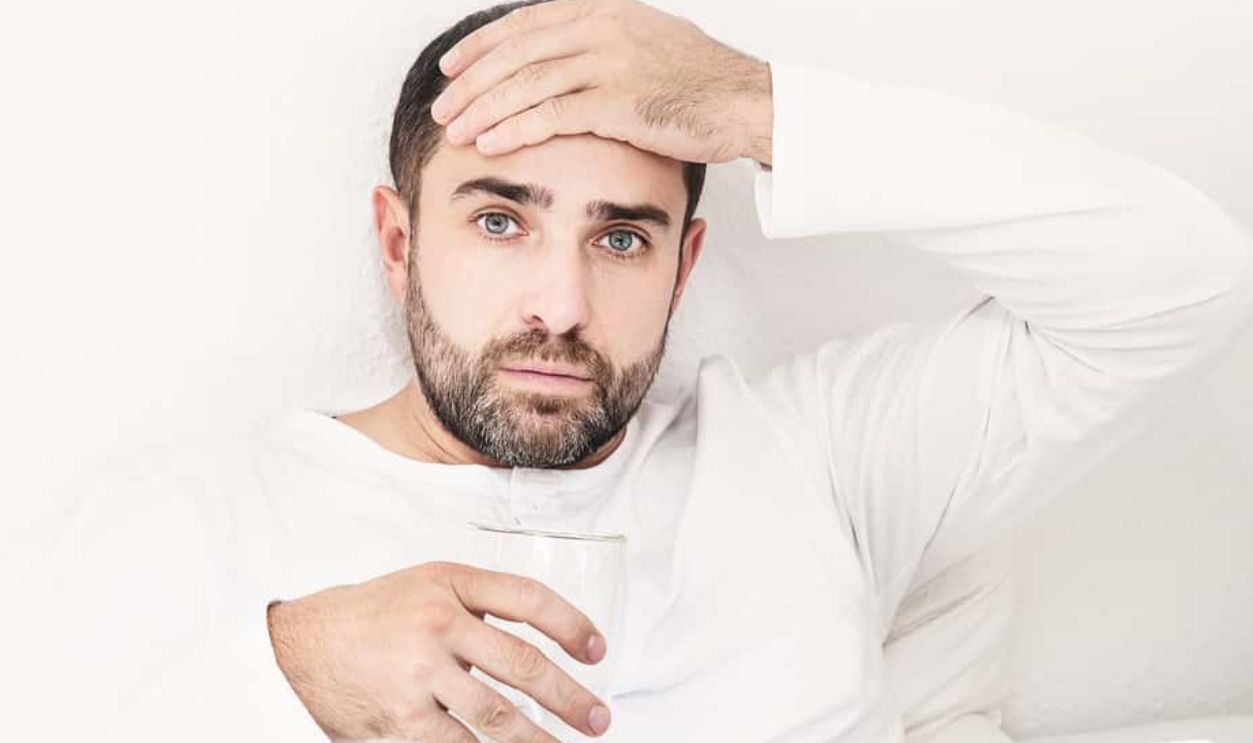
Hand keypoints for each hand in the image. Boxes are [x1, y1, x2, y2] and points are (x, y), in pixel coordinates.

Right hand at [267, 561, 611, 741]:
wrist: (299, 646)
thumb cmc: (372, 616)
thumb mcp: (424, 586)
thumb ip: (476, 604)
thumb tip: (539, 639)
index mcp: (450, 583)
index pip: (529, 599)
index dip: (572, 625)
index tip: (597, 650)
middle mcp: (438, 622)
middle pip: (523, 663)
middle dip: (570, 697)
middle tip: (598, 718)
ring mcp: (420, 671)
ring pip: (499, 714)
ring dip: (540, 739)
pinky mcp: (403, 717)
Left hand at [431, 0, 772, 164]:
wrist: (746, 102)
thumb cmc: (702, 82)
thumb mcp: (649, 42)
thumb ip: (605, 42)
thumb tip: (567, 56)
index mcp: (606, 10)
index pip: (528, 22)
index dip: (484, 45)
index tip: (452, 66)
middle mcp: (604, 29)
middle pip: (519, 51)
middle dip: (472, 80)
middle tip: (442, 105)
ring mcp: (612, 63)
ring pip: (528, 82)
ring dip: (484, 107)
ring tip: (454, 130)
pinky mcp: (620, 102)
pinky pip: (552, 114)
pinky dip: (515, 128)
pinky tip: (491, 141)